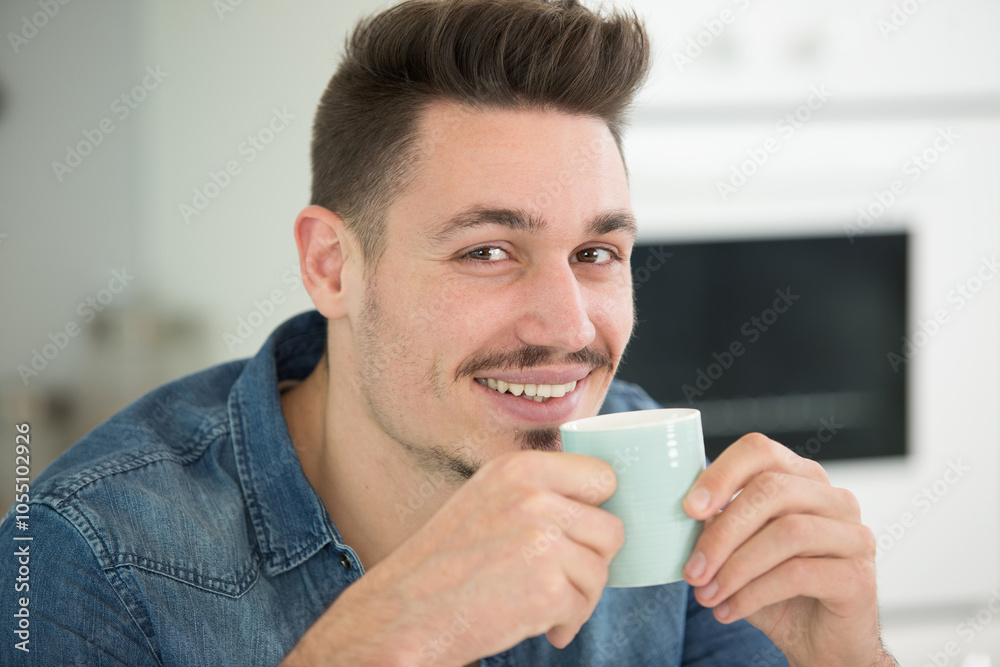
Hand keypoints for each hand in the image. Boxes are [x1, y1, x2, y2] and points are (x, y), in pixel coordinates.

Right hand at [282, 450, 623, 665]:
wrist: (404, 613)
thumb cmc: (445, 564)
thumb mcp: (488, 501)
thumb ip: (539, 494)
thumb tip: (600, 508)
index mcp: (520, 468)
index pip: (602, 476)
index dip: (595, 510)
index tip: (579, 533)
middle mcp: (533, 496)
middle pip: (611, 528)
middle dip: (591, 561)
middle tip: (560, 580)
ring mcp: (542, 540)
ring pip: (601, 570)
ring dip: (580, 597)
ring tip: (542, 606)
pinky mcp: (547, 586)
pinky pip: (584, 606)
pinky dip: (565, 623)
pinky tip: (538, 626)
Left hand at [680, 433, 893, 666]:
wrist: (821, 644)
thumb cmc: (779, 593)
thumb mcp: (739, 552)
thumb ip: (721, 525)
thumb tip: (692, 513)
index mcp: (801, 479)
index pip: (760, 451)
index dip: (721, 473)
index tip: (689, 508)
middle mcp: (834, 499)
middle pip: (770, 490)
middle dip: (722, 532)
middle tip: (693, 570)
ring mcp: (854, 535)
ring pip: (787, 532)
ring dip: (736, 567)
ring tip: (707, 594)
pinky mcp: (860, 577)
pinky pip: (799, 574)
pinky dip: (754, 593)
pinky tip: (731, 610)